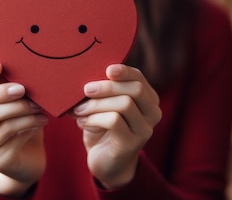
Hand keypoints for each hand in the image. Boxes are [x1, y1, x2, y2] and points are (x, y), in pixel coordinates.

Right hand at [0, 61, 47, 196]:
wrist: (28, 158)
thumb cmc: (20, 122)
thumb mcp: (13, 103)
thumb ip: (11, 86)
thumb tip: (23, 62)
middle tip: (23, 88)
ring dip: (20, 109)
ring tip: (39, 106)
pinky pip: (11, 136)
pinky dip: (29, 125)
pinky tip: (42, 120)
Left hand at [72, 64, 161, 188]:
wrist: (105, 162)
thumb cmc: (103, 128)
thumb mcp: (105, 105)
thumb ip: (104, 91)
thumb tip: (86, 78)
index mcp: (148, 99)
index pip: (139, 79)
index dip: (124, 71)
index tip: (107, 69)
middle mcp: (153, 113)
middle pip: (135, 90)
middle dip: (107, 87)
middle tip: (85, 90)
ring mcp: (145, 130)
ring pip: (124, 104)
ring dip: (96, 104)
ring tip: (78, 110)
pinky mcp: (132, 144)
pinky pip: (114, 121)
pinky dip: (94, 118)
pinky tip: (82, 122)